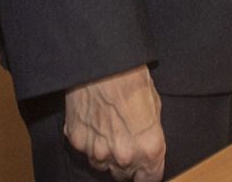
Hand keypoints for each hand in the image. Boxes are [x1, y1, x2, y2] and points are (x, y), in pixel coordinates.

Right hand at [64, 66, 165, 181]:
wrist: (103, 61)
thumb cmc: (131, 78)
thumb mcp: (155, 107)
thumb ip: (150, 135)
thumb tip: (146, 147)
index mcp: (149, 149)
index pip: (150, 179)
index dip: (147, 173)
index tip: (144, 168)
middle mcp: (124, 156)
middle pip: (123, 176)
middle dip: (125, 164)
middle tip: (123, 142)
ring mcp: (98, 151)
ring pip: (101, 165)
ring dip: (105, 154)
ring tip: (106, 129)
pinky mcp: (77, 141)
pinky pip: (83, 149)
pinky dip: (87, 140)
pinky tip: (92, 120)